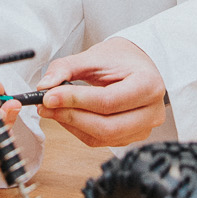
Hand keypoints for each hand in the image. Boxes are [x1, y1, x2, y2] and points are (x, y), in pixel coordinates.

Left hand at [36, 38, 166, 147]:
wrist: (138, 65)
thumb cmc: (121, 59)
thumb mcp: (93, 56)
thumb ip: (66, 68)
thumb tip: (44, 86)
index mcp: (148, 84)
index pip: (108, 101)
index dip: (75, 101)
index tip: (49, 96)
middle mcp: (151, 111)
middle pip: (107, 126)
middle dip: (71, 117)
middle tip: (46, 106)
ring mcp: (144, 128)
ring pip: (103, 137)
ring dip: (72, 125)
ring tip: (52, 110)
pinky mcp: (132, 137)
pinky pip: (101, 141)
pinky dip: (79, 130)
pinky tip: (67, 116)